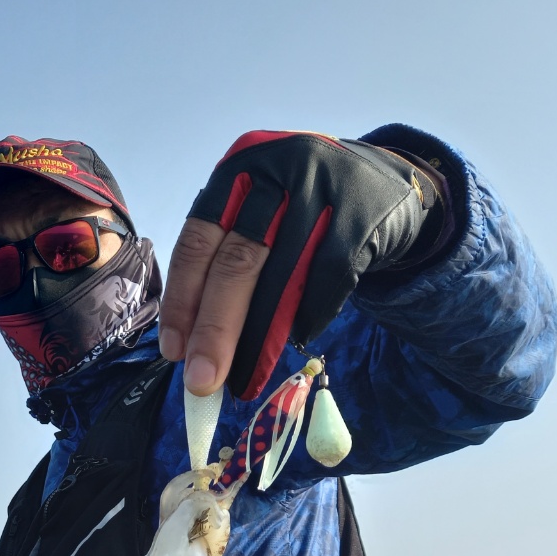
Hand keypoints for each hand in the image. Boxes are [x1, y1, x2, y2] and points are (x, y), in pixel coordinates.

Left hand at [160, 131, 442, 399]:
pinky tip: (297, 339)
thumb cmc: (302, 211)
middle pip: (235, 262)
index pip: (196, 243)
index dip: (181, 300)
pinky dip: (309, 315)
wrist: (382, 182)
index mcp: (234, 173)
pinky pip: (327, 278)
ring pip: (280, 276)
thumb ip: (226, 260)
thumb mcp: (259, 214)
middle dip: (214, 330)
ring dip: (259, 337)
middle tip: (202, 382)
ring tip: (242, 377)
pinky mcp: (359, 214)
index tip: (173, 352)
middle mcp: (272, 173)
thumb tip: (195, 340)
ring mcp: (319, 190)